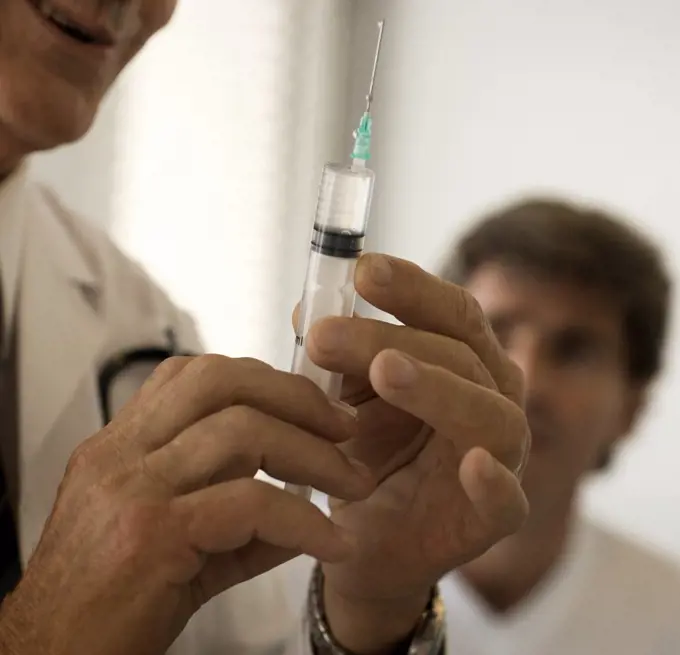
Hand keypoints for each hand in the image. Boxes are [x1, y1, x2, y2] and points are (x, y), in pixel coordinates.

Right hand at [0, 356, 372, 654]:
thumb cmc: (104, 604)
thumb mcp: (171, 545)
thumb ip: (238, 523)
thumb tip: (305, 512)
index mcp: (122, 446)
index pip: (194, 376)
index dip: (262, 379)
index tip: (310, 406)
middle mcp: (123, 454)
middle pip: (220, 381)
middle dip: (295, 395)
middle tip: (344, 426)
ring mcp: (133, 489)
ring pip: (242, 431)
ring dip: (315, 454)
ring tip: (355, 481)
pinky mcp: (151, 536)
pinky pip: (249, 504)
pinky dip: (303, 519)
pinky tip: (332, 543)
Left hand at [302, 254, 529, 651]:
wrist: (369, 535)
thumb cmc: (367, 454)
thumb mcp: (343, 396)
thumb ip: (334, 357)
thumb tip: (306, 310)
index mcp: (462, 360)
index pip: (449, 311)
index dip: (410, 286)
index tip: (361, 269)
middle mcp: (491, 395)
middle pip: (458, 352)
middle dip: (390, 338)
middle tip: (325, 336)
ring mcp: (502, 455)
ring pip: (487, 412)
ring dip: (437, 388)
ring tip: (386, 372)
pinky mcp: (496, 517)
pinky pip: (507, 499)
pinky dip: (494, 481)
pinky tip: (472, 464)